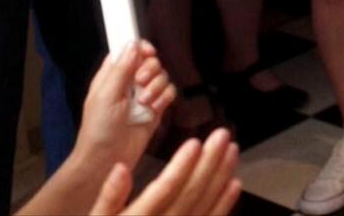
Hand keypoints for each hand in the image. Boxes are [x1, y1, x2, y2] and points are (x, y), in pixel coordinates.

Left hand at [68, 40, 173, 184]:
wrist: (108, 158)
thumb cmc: (99, 128)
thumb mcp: (106, 95)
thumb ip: (121, 69)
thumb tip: (133, 44)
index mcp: (112, 76)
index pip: (129, 51)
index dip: (140, 48)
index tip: (148, 52)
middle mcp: (129, 83)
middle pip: (150, 62)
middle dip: (150, 70)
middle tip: (141, 82)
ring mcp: (144, 95)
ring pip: (162, 76)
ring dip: (157, 87)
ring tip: (145, 102)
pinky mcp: (156, 108)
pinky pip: (169, 93)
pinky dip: (165, 98)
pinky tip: (154, 109)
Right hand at [88, 128, 239, 215]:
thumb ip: (108, 198)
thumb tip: (120, 168)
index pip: (163, 192)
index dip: (180, 167)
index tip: (195, 143)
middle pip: (189, 196)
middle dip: (208, 164)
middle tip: (223, 135)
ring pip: (203, 207)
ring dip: (220, 178)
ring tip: (232, 151)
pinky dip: (224, 204)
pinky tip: (235, 183)